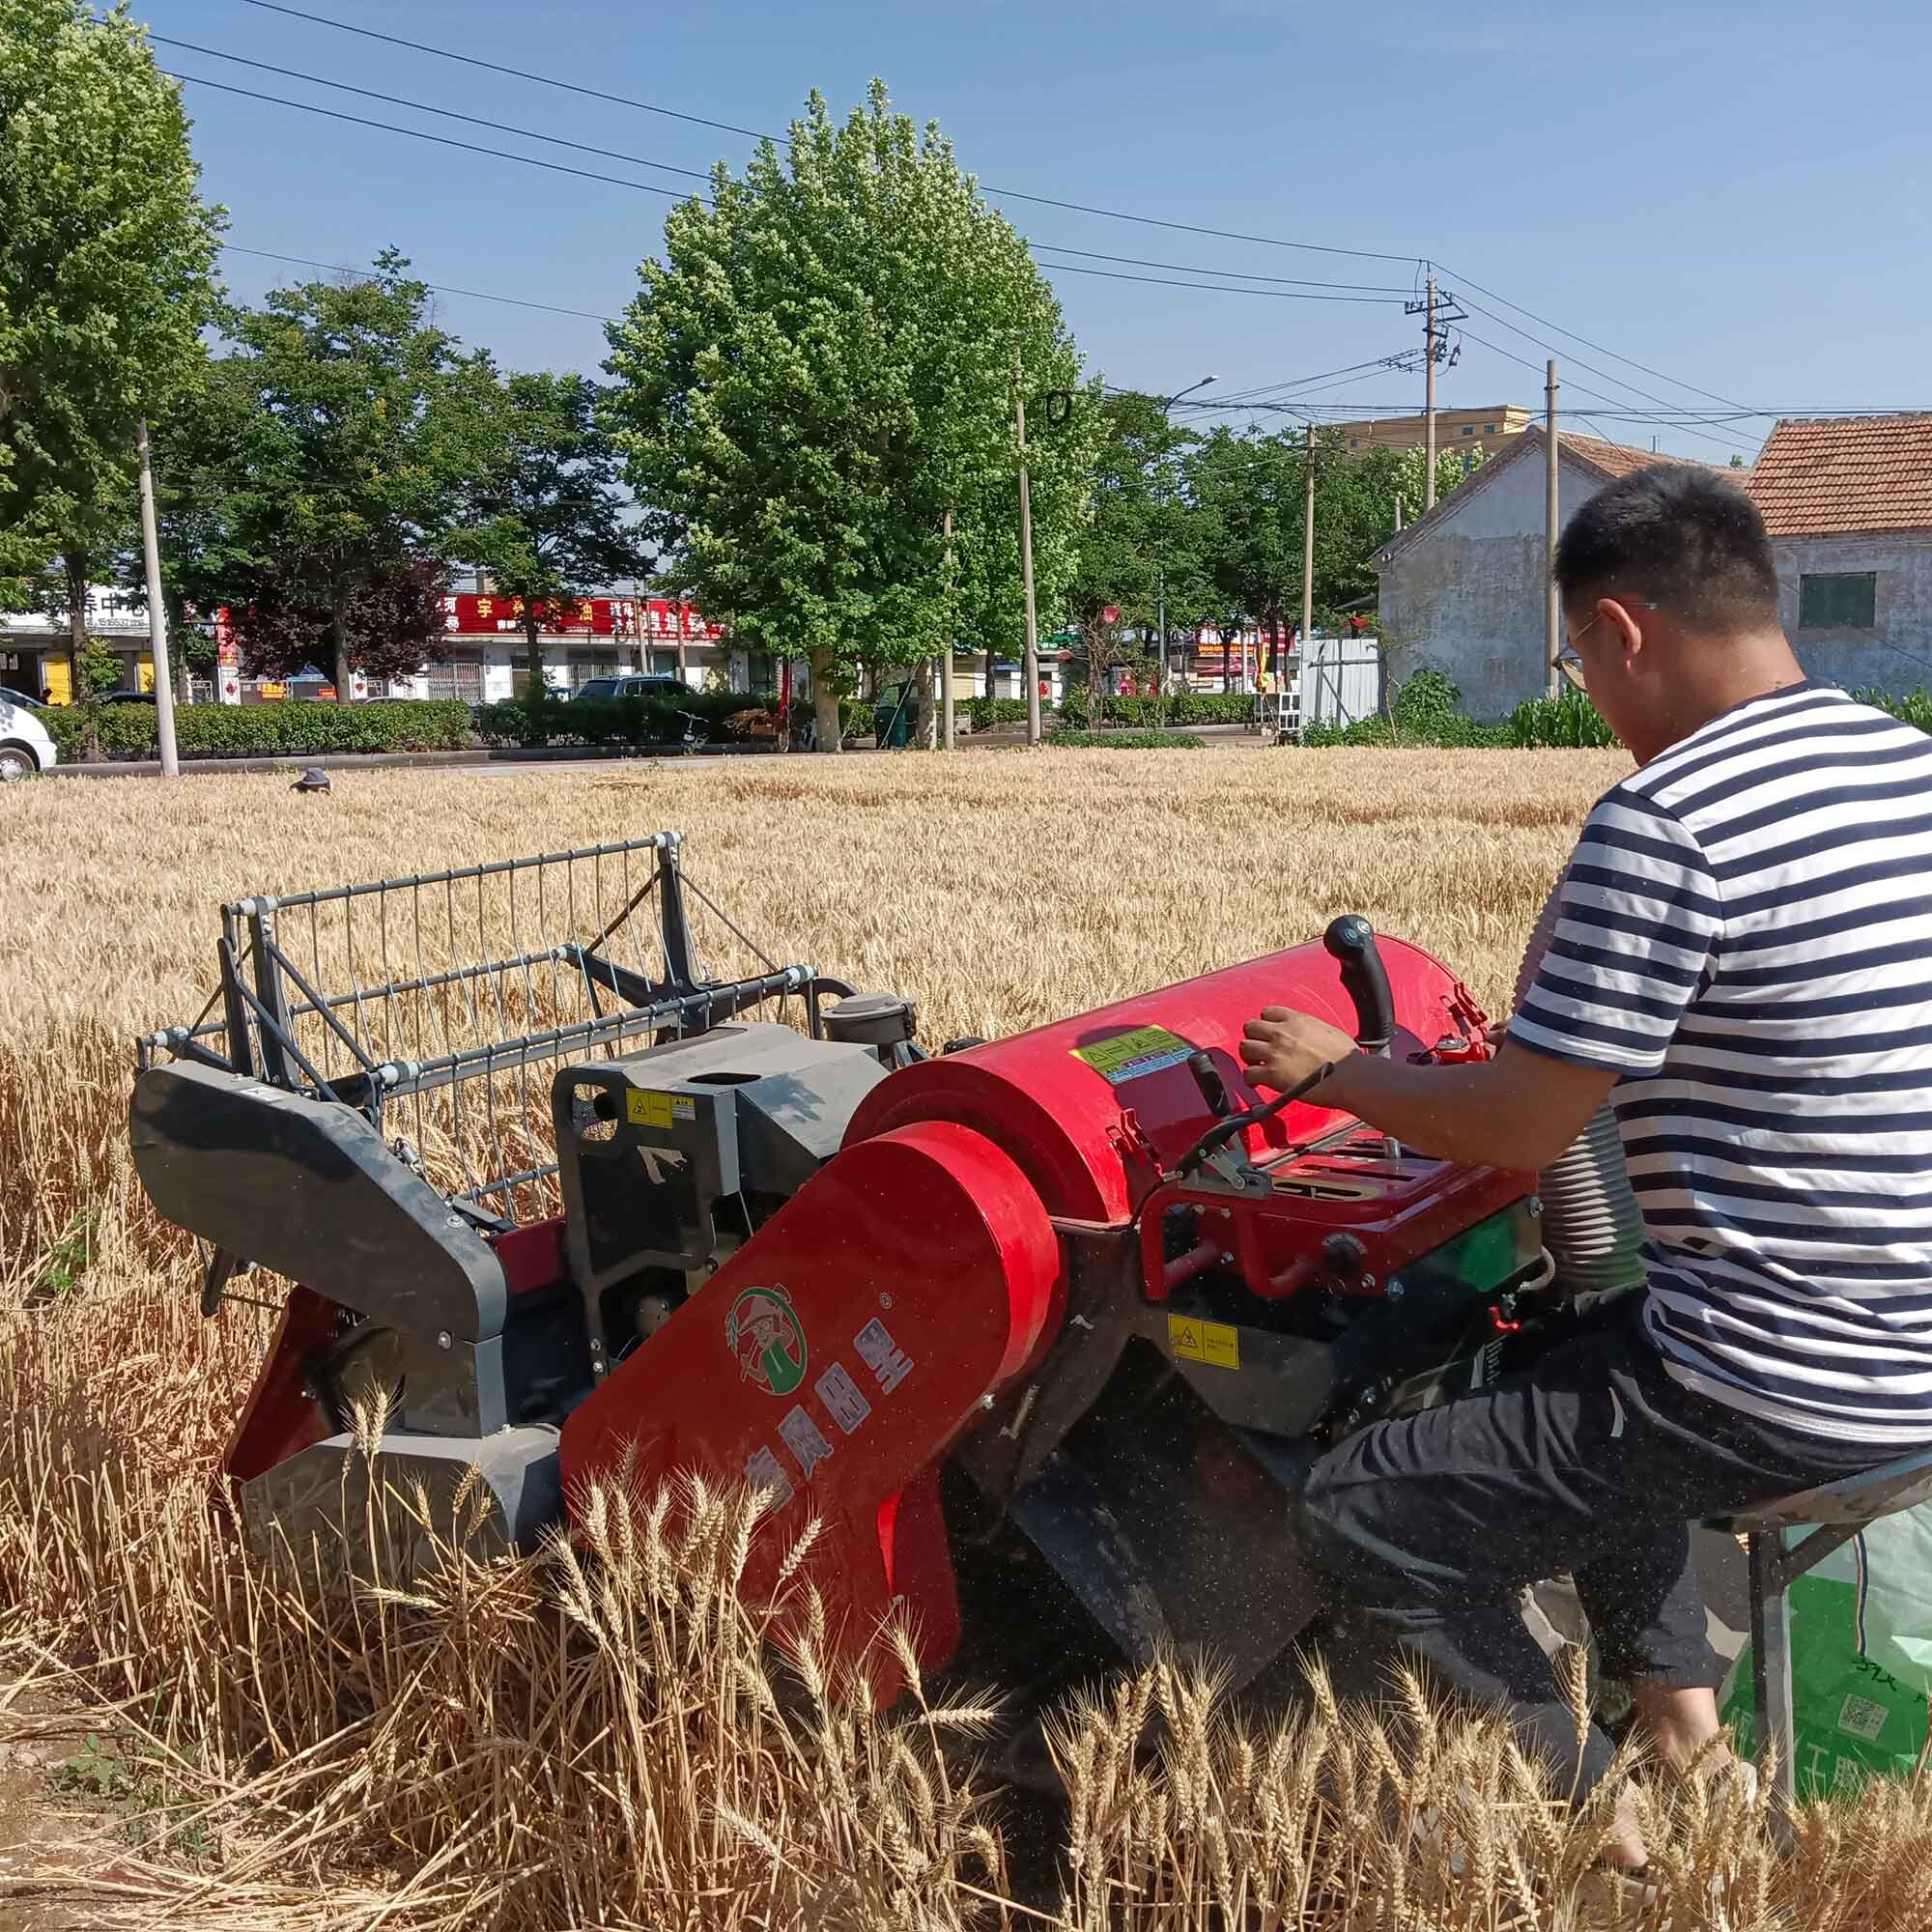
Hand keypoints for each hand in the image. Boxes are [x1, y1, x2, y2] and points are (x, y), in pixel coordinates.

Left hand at [1239, 1007, 1357, 1095]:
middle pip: (1250, 1027)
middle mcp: (1282, 1033)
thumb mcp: (1329, 1031)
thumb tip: (1311, 1038)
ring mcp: (1275, 1052)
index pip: (1268, 1013)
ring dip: (1249, 1057)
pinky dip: (1249, 1079)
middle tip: (1260, 1051)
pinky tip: (1256, 1082)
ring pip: (1245, 1047)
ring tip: (1257, 1066)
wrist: (1351, 1076)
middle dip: (1254, 1039)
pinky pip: (1248, 1073)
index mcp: (1297, 1020)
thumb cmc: (1347, 1059)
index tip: (1268, 1034)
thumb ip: (1312, 1031)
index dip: (1265, 1025)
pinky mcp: (1272, 1074)